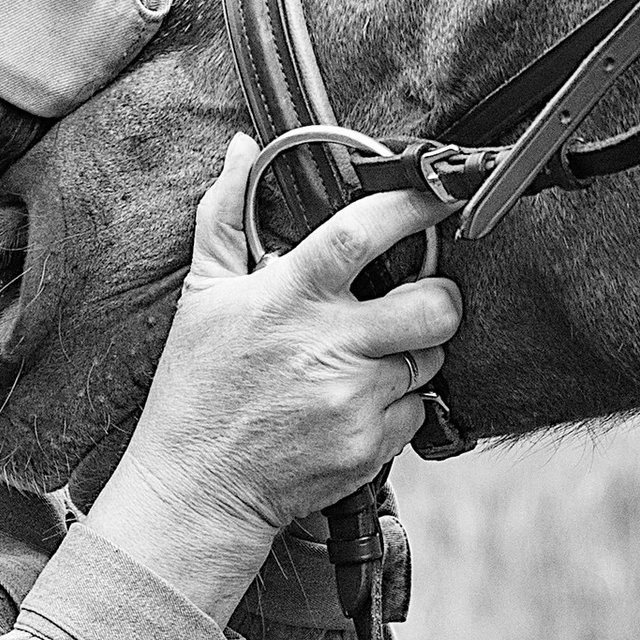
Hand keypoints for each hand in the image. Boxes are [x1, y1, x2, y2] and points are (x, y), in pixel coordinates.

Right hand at [82, 137, 463, 617]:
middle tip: (423, 296)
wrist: (197, 489)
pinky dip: (400, 405)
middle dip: (442, 295)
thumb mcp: (202, 296)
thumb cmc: (197, 388)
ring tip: (373, 356)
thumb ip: (225, 215)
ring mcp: (353, 401)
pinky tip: (359, 403)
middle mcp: (328, 347)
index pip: (365, 234)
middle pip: (433, 305)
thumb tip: (244, 149)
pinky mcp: (369, 448)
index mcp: (288, 298)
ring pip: (431, 360)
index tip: (442, 192)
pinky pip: (417, 412)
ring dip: (415, 353)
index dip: (414, 207)